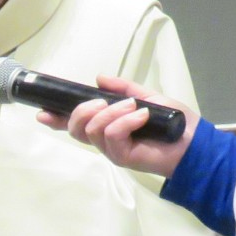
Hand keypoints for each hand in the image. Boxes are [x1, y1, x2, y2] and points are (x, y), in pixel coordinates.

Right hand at [43, 74, 198, 178]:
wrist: (194, 142)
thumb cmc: (173, 122)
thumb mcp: (146, 97)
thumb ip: (123, 89)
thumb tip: (98, 77)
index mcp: (107, 126)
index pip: (75, 124)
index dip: (56, 119)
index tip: (42, 111)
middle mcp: (105, 139)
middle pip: (75, 128)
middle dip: (83, 110)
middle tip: (103, 102)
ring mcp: (112, 150)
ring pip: (92, 130)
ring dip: (111, 113)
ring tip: (134, 108)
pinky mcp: (123, 157)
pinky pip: (112, 135)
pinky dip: (125, 121)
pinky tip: (141, 117)